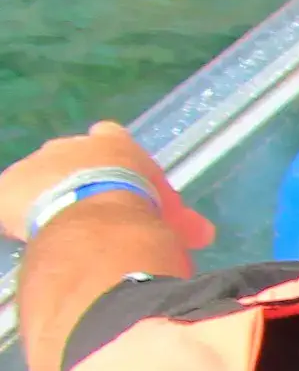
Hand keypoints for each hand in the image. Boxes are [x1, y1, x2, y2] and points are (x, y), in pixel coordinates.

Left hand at [0, 124, 211, 247]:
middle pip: (70, 156)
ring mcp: (35, 164)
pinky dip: (18, 215)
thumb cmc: (144, 213)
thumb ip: (182, 220)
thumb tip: (205, 234)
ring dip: (47, 196)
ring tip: (58, 225)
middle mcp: (69, 144)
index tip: (118, 180)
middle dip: (78, 179)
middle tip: (89, 211)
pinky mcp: (7, 187)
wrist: (98, 221)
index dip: (112, 159)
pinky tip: (30, 234)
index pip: (109, 136)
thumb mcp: (172, 216)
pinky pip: (9, 200)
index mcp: (111, 142)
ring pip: (37, 177)